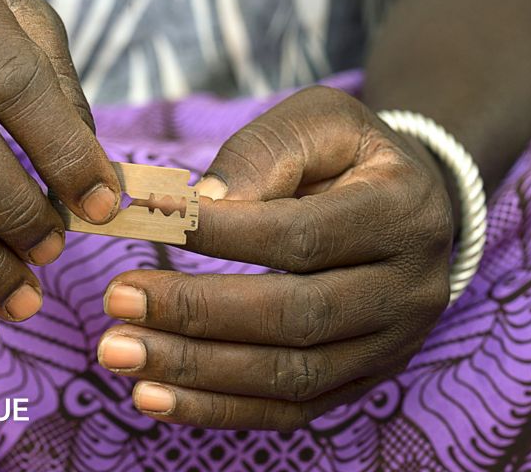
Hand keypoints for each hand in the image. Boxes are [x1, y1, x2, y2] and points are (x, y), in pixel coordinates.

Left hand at [97, 86, 452, 428]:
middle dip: (196, 312)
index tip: (143, 218)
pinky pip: (291, 410)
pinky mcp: (365, 381)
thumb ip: (262, 154)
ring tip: (119, 353)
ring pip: (289, 375)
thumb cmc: (348, 155)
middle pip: (295, 316)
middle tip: (116, 301)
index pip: (300, 235)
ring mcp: (392, 345)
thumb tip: (199, 204)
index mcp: (401, 212)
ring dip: (195, 370)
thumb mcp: (318, 122)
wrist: (414, 206)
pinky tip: (154, 397)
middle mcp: (409, 288)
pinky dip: (218, 408)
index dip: (218, 233)